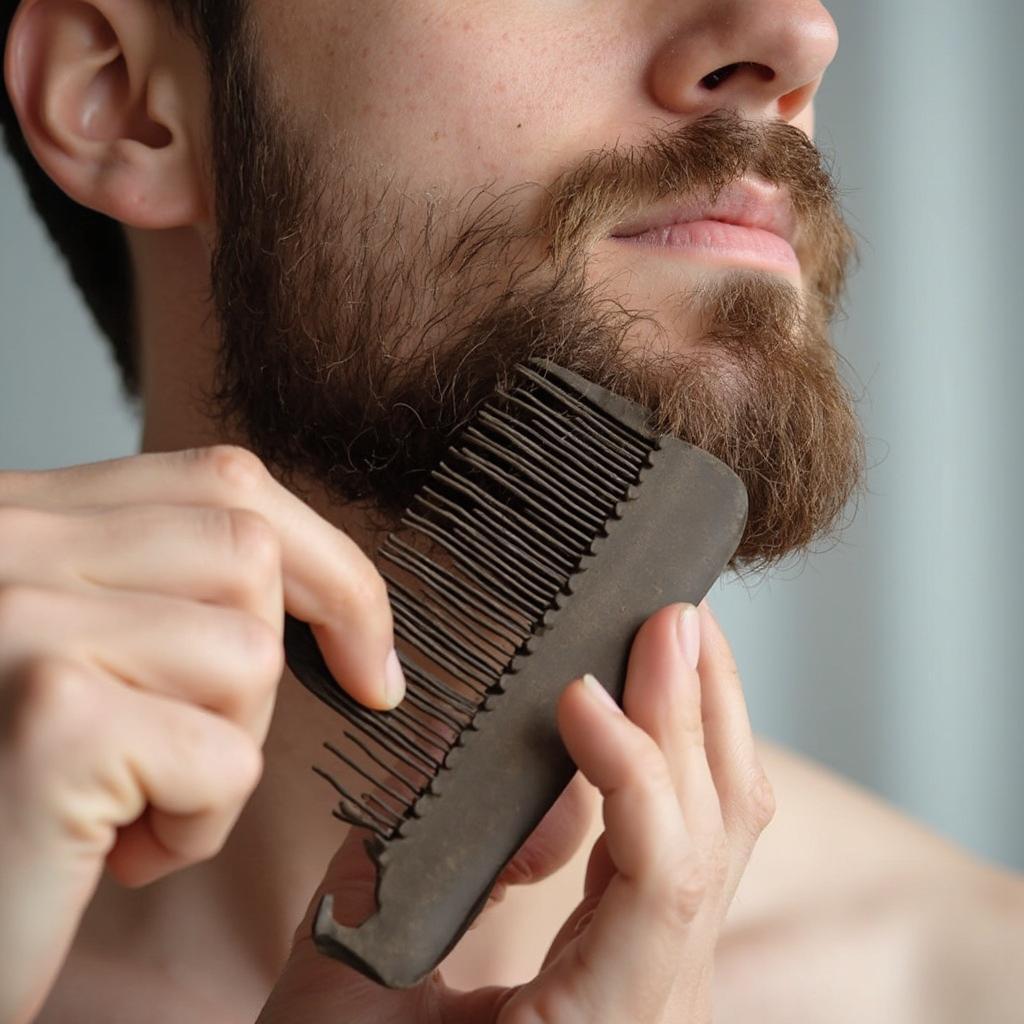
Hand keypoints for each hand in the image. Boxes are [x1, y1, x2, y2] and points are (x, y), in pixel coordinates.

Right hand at [0, 446, 397, 1023]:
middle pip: (250, 554)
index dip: (323, 560)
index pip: (223, 483)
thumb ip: (152, 587)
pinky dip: (196, 825)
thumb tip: (325, 597)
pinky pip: (226, 759)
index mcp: (24, 515)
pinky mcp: (54, 720)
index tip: (364, 652)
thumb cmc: (6, 795)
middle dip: (262, 672)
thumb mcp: (66, 651)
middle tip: (185, 749)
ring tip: (129, 803)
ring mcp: (25, 621)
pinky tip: (110, 852)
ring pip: (250, 655)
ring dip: (222, 754)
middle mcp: (11, 543)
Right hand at [258, 600, 774, 1022]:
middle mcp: (657, 1005)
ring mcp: (663, 979)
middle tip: (670, 617)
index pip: (663, 877)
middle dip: (694, 710)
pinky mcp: (643, 953)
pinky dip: (679, 758)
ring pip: (724, 832)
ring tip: (678, 636)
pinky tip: (651, 704)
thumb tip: (441, 746)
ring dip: (703, 721)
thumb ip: (395, 870)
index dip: (636, 769)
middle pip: (714, 835)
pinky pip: (689, 841)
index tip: (580, 691)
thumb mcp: (351, 991)